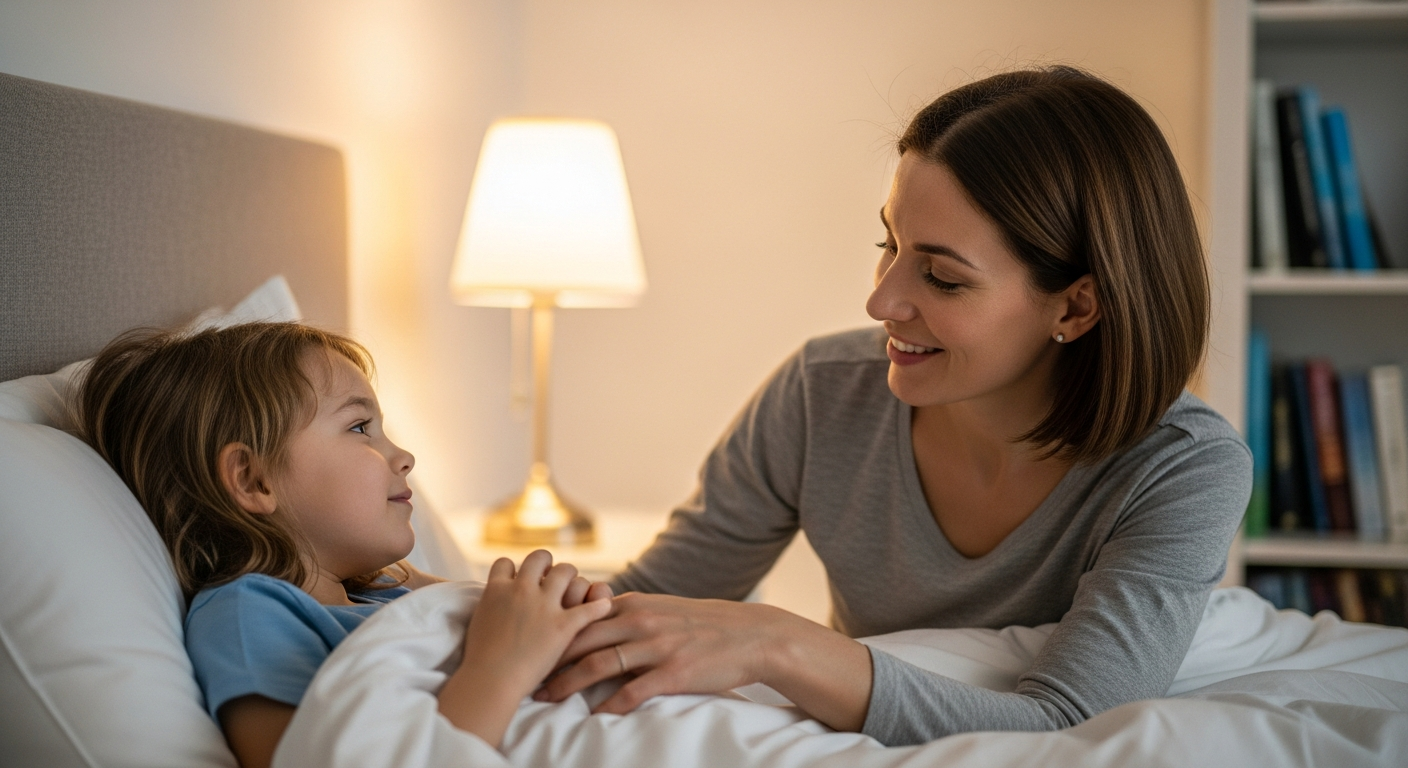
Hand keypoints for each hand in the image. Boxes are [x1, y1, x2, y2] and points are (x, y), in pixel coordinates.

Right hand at [462, 551, 612, 692]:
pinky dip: (599, 606)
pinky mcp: (563, 625)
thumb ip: (491, 607)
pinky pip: (590, 607)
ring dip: (573, 578)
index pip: (505, 563)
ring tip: (577, 588)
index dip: (514, 570)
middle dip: (548, 565)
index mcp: (496, 590)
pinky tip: (604, 607)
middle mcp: (521, 590)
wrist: (491, 681)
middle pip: (539, 558)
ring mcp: (544, 606)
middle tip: (553, 578)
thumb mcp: (478, 623)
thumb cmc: (479, 661)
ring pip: (566, 571)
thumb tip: (496, 604)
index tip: (520, 579)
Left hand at [534, 592, 786, 713]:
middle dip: (549, 658)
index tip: (528, 646)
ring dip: (568, 683)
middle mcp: (640, 621)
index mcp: (634, 604)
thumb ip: (629, 614)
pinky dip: (610, 705)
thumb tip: (597, 621)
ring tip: (546, 697)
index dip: (551, 632)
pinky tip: (594, 718)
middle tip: (525, 676)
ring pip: (600, 663)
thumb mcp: (663, 608)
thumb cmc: (705, 624)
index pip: (581, 616)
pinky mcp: (674, 672)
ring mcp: (656, 646)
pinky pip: (633, 691)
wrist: (751, 634)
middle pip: (582, 639)